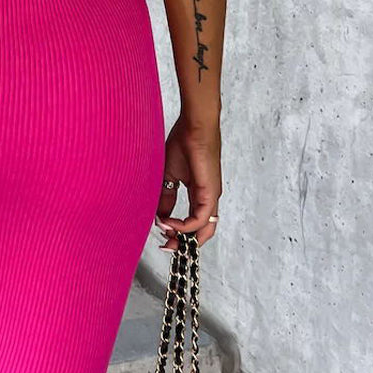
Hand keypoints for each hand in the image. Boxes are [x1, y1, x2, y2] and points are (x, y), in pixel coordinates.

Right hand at [155, 114, 221, 249]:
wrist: (194, 127)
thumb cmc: (183, 144)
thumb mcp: (169, 176)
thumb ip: (166, 197)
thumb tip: (160, 216)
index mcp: (200, 194)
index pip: (193, 222)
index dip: (178, 232)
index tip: (160, 234)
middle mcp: (209, 198)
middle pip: (202, 231)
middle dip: (184, 243)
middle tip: (165, 246)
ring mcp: (211, 197)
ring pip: (204, 229)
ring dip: (184, 238)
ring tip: (166, 237)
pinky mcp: (210, 193)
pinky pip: (200, 219)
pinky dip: (184, 225)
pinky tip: (169, 222)